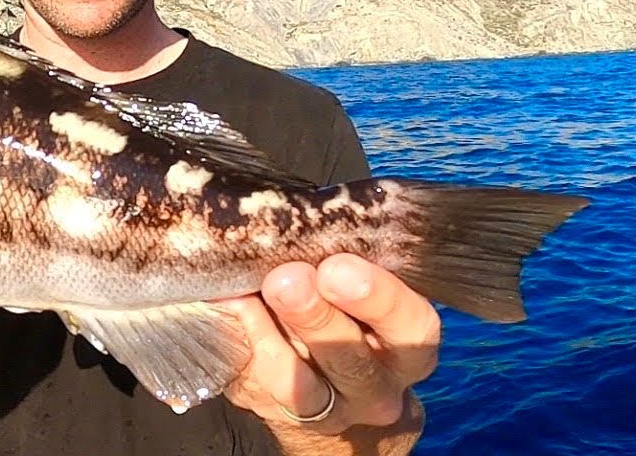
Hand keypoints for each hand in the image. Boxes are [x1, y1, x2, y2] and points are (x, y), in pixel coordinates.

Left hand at [219, 254, 439, 436]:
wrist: (331, 389)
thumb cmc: (346, 312)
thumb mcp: (359, 287)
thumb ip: (339, 258)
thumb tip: (296, 219)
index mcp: (406, 345)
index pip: (411, 325)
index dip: (378, 297)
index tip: (336, 266)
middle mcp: (376, 387)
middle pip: (351, 359)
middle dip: (315, 316)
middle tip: (286, 279)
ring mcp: (328, 411)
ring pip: (299, 385)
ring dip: (267, 337)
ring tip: (244, 298)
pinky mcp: (278, 417)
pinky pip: (252, 385)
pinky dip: (236, 345)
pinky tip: (224, 312)